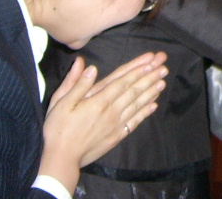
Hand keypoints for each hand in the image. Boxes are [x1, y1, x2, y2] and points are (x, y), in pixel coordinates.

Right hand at [40, 53, 167, 189]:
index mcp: (98, 100)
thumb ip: (76, 84)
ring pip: (137, 104)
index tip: (151, 61)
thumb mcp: (60, 103)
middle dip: (150, 77)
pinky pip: (135, 122)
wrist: (61, 160)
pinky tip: (154, 105)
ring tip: (163, 81)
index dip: (138, 70)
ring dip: (151, 92)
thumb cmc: (58, 130)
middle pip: (134, 90)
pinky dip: (145, 112)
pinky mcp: (117, 136)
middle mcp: (111, 111)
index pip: (122, 81)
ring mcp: (116, 124)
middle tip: (164, 66)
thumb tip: (88, 66)